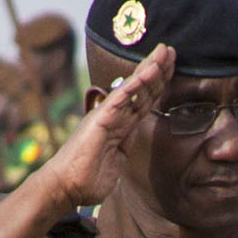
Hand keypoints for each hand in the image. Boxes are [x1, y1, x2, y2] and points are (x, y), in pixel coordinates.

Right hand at [33, 49, 172, 210]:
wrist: (66, 187)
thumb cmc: (86, 179)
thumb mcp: (115, 162)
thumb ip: (122, 150)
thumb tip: (126, 147)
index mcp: (120, 126)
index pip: (143, 102)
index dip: (157, 85)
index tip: (170, 69)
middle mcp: (114, 116)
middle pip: (141, 90)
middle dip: (158, 71)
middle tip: (170, 51)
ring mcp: (107, 116)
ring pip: (133, 89)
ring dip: (150, 70)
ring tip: (164, 53)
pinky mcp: (100, 119)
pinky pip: (121, 98)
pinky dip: (135, 84)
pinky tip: (149, 71)